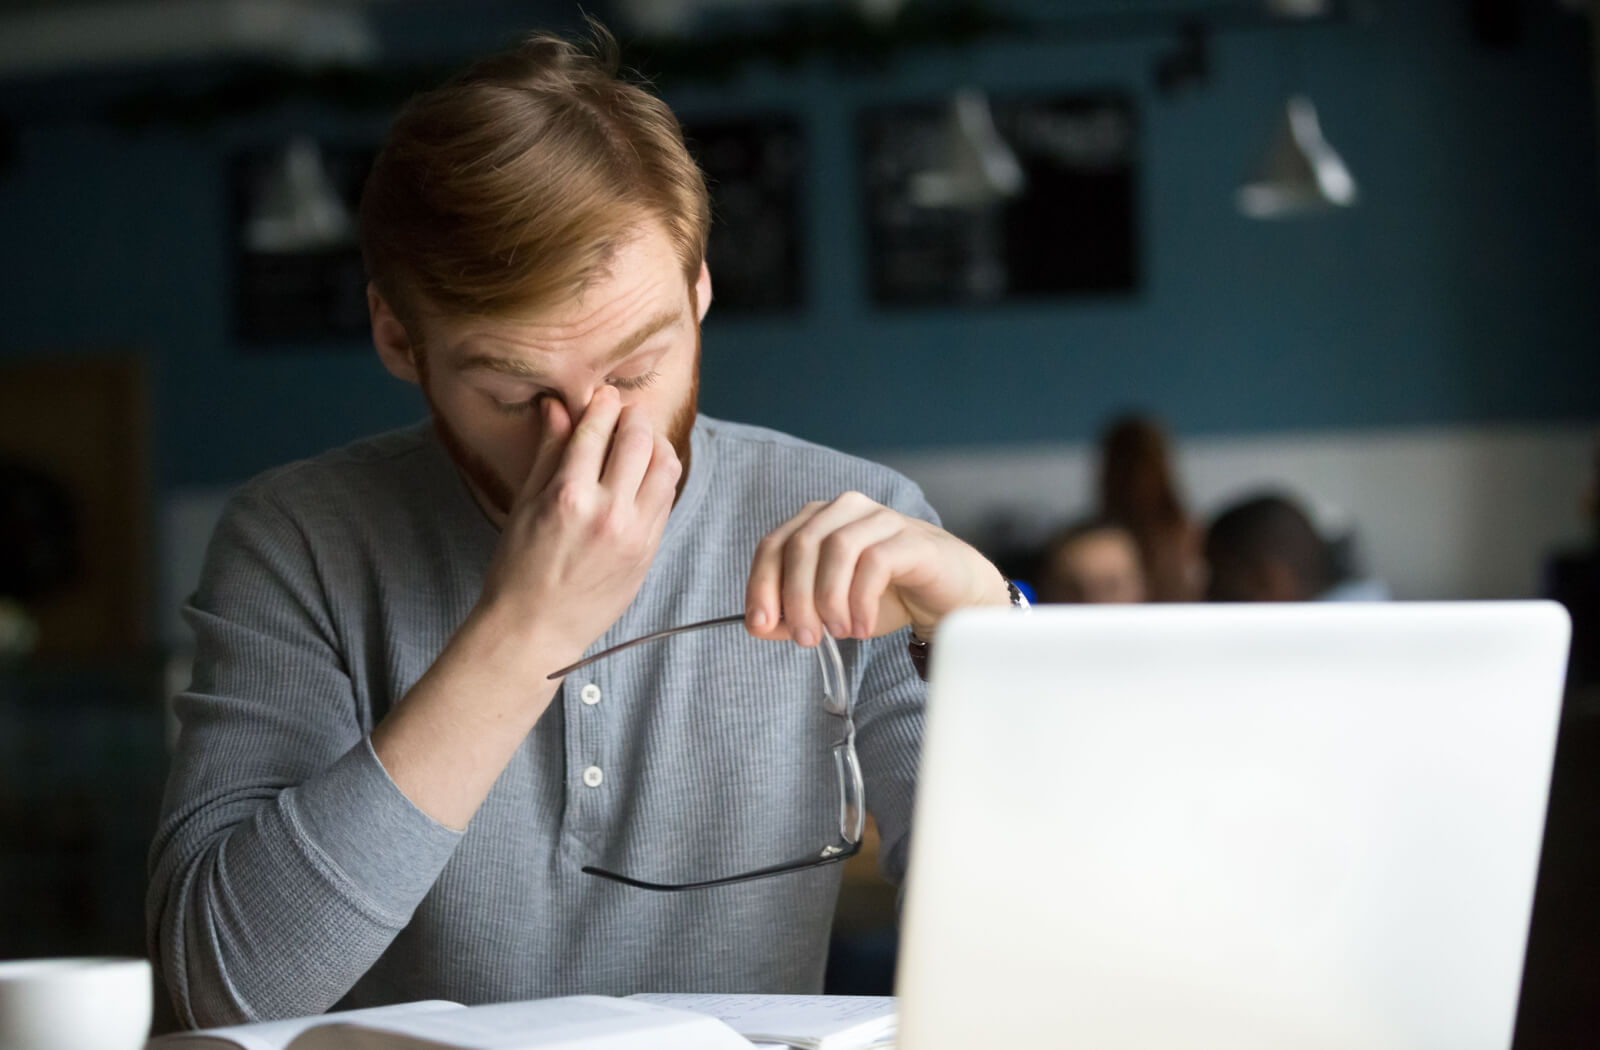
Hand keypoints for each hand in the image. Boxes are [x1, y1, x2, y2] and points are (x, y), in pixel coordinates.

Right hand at [478, 385, 681, 666]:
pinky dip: (660, 475)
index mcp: (568, 497)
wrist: (536, 628)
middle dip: (633, 415)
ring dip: (655, 442)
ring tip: (638, 440)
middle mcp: (607, 512)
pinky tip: (643, 472)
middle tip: (624, 411)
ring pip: (665, 465)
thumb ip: (548, 451)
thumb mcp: (525, 504)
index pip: (597, 430)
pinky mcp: (650, 550)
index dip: (602, 404)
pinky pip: (667, 496)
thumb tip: (557, 406)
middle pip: (639, 439)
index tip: (602, 396)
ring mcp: (634, 533)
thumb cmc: (519, 567)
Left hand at [744, 491, 1008, 646]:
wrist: (952, 596)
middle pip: (801, 545)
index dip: (761, 585)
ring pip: (836, 549)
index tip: (760, 626)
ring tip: (839, 633)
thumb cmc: (888, 598)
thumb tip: (758, 626)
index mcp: (818, 521)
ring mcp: (881, 519)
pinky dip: (861, 601)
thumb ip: (794, 615)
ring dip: (829, 599)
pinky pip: (875, 563)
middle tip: (806, 639)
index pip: (774, 545)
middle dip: (795, 598)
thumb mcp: (830, 611)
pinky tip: (863, 627)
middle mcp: (846, 510)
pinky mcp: (911, 539)